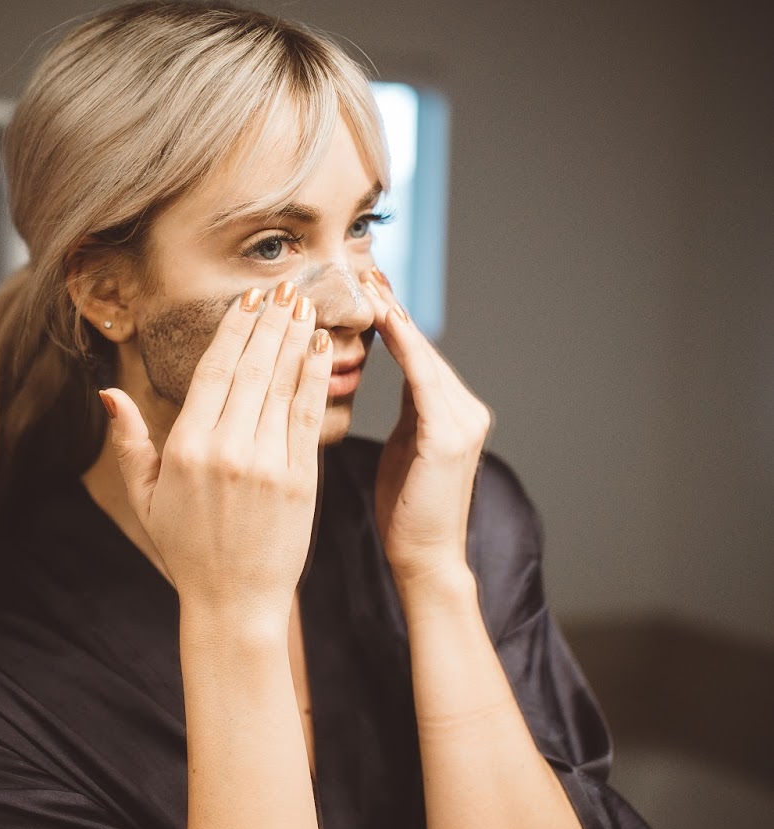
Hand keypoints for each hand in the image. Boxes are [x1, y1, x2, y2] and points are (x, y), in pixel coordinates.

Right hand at [99, 282, 332, 620]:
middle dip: (270, 323)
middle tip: (285, 287)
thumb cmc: (187, 550)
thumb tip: (108, 393)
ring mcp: (265, 464)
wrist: (233, 603)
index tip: (249, 302)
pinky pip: (307, 417)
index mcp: (186, 448)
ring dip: (295, 339)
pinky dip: (315, 379)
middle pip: (251, 368)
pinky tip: (322, 350)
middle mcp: (226, 449)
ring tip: (306, 305)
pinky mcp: (299, 481)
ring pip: (282, 385)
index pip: (213, 372)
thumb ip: (128, 442)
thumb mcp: (145, 496)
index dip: (234, 331)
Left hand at [359, 267, 494, 585]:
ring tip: (367, 283)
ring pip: (422, 355)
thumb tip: (387, 385)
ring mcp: (463, 419)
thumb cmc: (405, 514)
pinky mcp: (451, 433)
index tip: (364, 287)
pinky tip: (381, 320)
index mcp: (452, 413)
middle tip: (362, 268)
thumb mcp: (404, 451)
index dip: (392, 320)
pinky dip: (402, 347)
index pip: (417, 355)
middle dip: (391, 308)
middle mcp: (466, 409)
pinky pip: (422, 378)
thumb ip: (405, 415)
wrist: (426, 560)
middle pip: (421, 347)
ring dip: (393, 317)